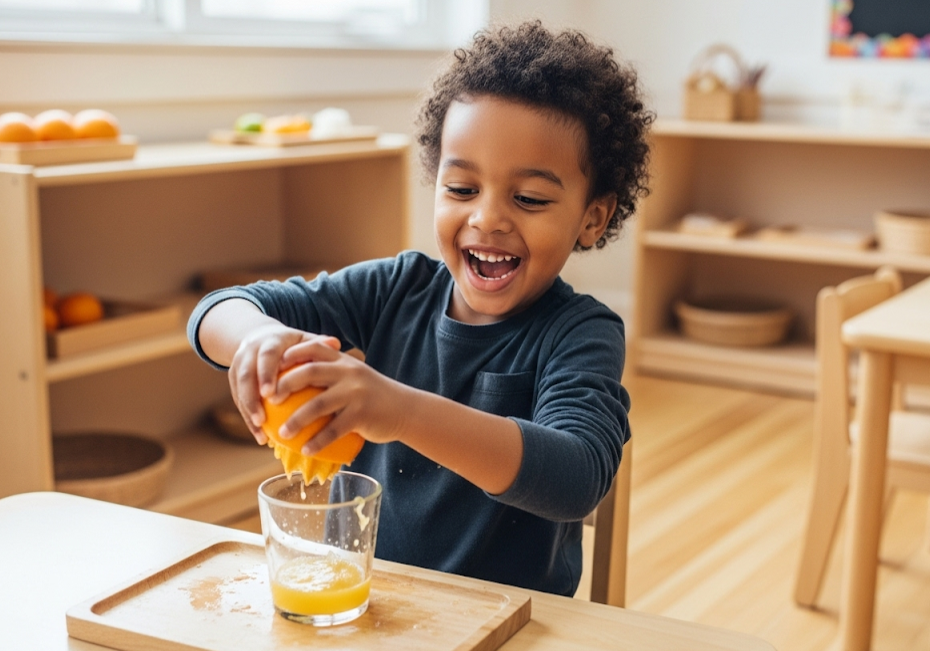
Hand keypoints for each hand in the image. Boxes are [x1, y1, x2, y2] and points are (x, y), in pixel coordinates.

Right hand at [228, 323, 339, 444]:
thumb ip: (318, 344)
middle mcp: (250, 351)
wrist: (259, 336)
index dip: (266, 374)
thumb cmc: (291, 343)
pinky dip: (248, 418)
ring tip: (261, 432)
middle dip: (251, 397)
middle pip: (246, 375)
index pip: (266, 356)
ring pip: (239, 389)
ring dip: (248, 412)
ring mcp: (238, 364)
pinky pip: (238, 399)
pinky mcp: (233, 377)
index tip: (270, 394)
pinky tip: (261, 436)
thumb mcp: (303, 340)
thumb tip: (336, 344)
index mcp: (269, 341)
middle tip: (262, 419)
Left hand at [273, 339, 410, 454]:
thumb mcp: (354, 377)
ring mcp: (356, 393)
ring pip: (318, 404)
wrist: (405, 409)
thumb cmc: (372, 396)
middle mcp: (349, 372)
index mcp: (344, 361)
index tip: (272, 365)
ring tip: (281, 434)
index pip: (314, 349)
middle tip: (270, 400)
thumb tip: (291, 386)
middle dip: (285, 385)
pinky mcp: (362, 414)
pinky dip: (318, 441)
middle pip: (310, 372)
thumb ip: (331, 375)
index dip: (291, 354)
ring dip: (296, 420)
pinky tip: (305, 450)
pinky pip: (334, 429)